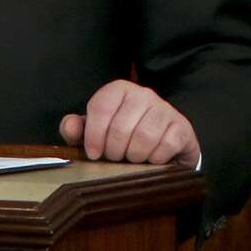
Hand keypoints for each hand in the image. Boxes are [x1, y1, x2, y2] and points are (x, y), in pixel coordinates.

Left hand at [60, 79, 199, 166]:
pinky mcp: (181, 127)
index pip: (101, 107)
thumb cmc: (123, 139)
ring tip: (133, 160)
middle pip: (121, 127)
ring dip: (135, 156)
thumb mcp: (97, 133)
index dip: (93, 135)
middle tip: (116, 159)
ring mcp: (165, 109)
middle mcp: (143, 94)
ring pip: (144, 137)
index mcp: (119, 90)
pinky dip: (155, 159)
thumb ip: (78, 130)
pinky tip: (152, 160)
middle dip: (114, 151)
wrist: (162, 147)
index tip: (94, 154)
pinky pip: (165, 145)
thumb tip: (69, 127)